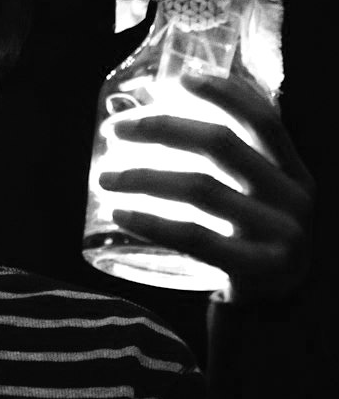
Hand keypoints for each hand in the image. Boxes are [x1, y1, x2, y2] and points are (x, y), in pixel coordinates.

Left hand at [99, 71, 315, 307]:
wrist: (273, 319)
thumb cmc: (248, 247)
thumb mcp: (256, 203)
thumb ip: (229, 167)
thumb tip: (157, 117)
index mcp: (295, 173)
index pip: (264, 120)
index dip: (225, 94)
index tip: (181, 79)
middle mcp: (295, 199)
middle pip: (221, 146)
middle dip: (162, 129)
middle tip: (115, 130)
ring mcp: (281, 235)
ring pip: (199, 188)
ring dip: (142, 176)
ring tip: (104, 177)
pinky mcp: (258, 270)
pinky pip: (194, 236)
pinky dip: (152, 221)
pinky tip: (120, 213)